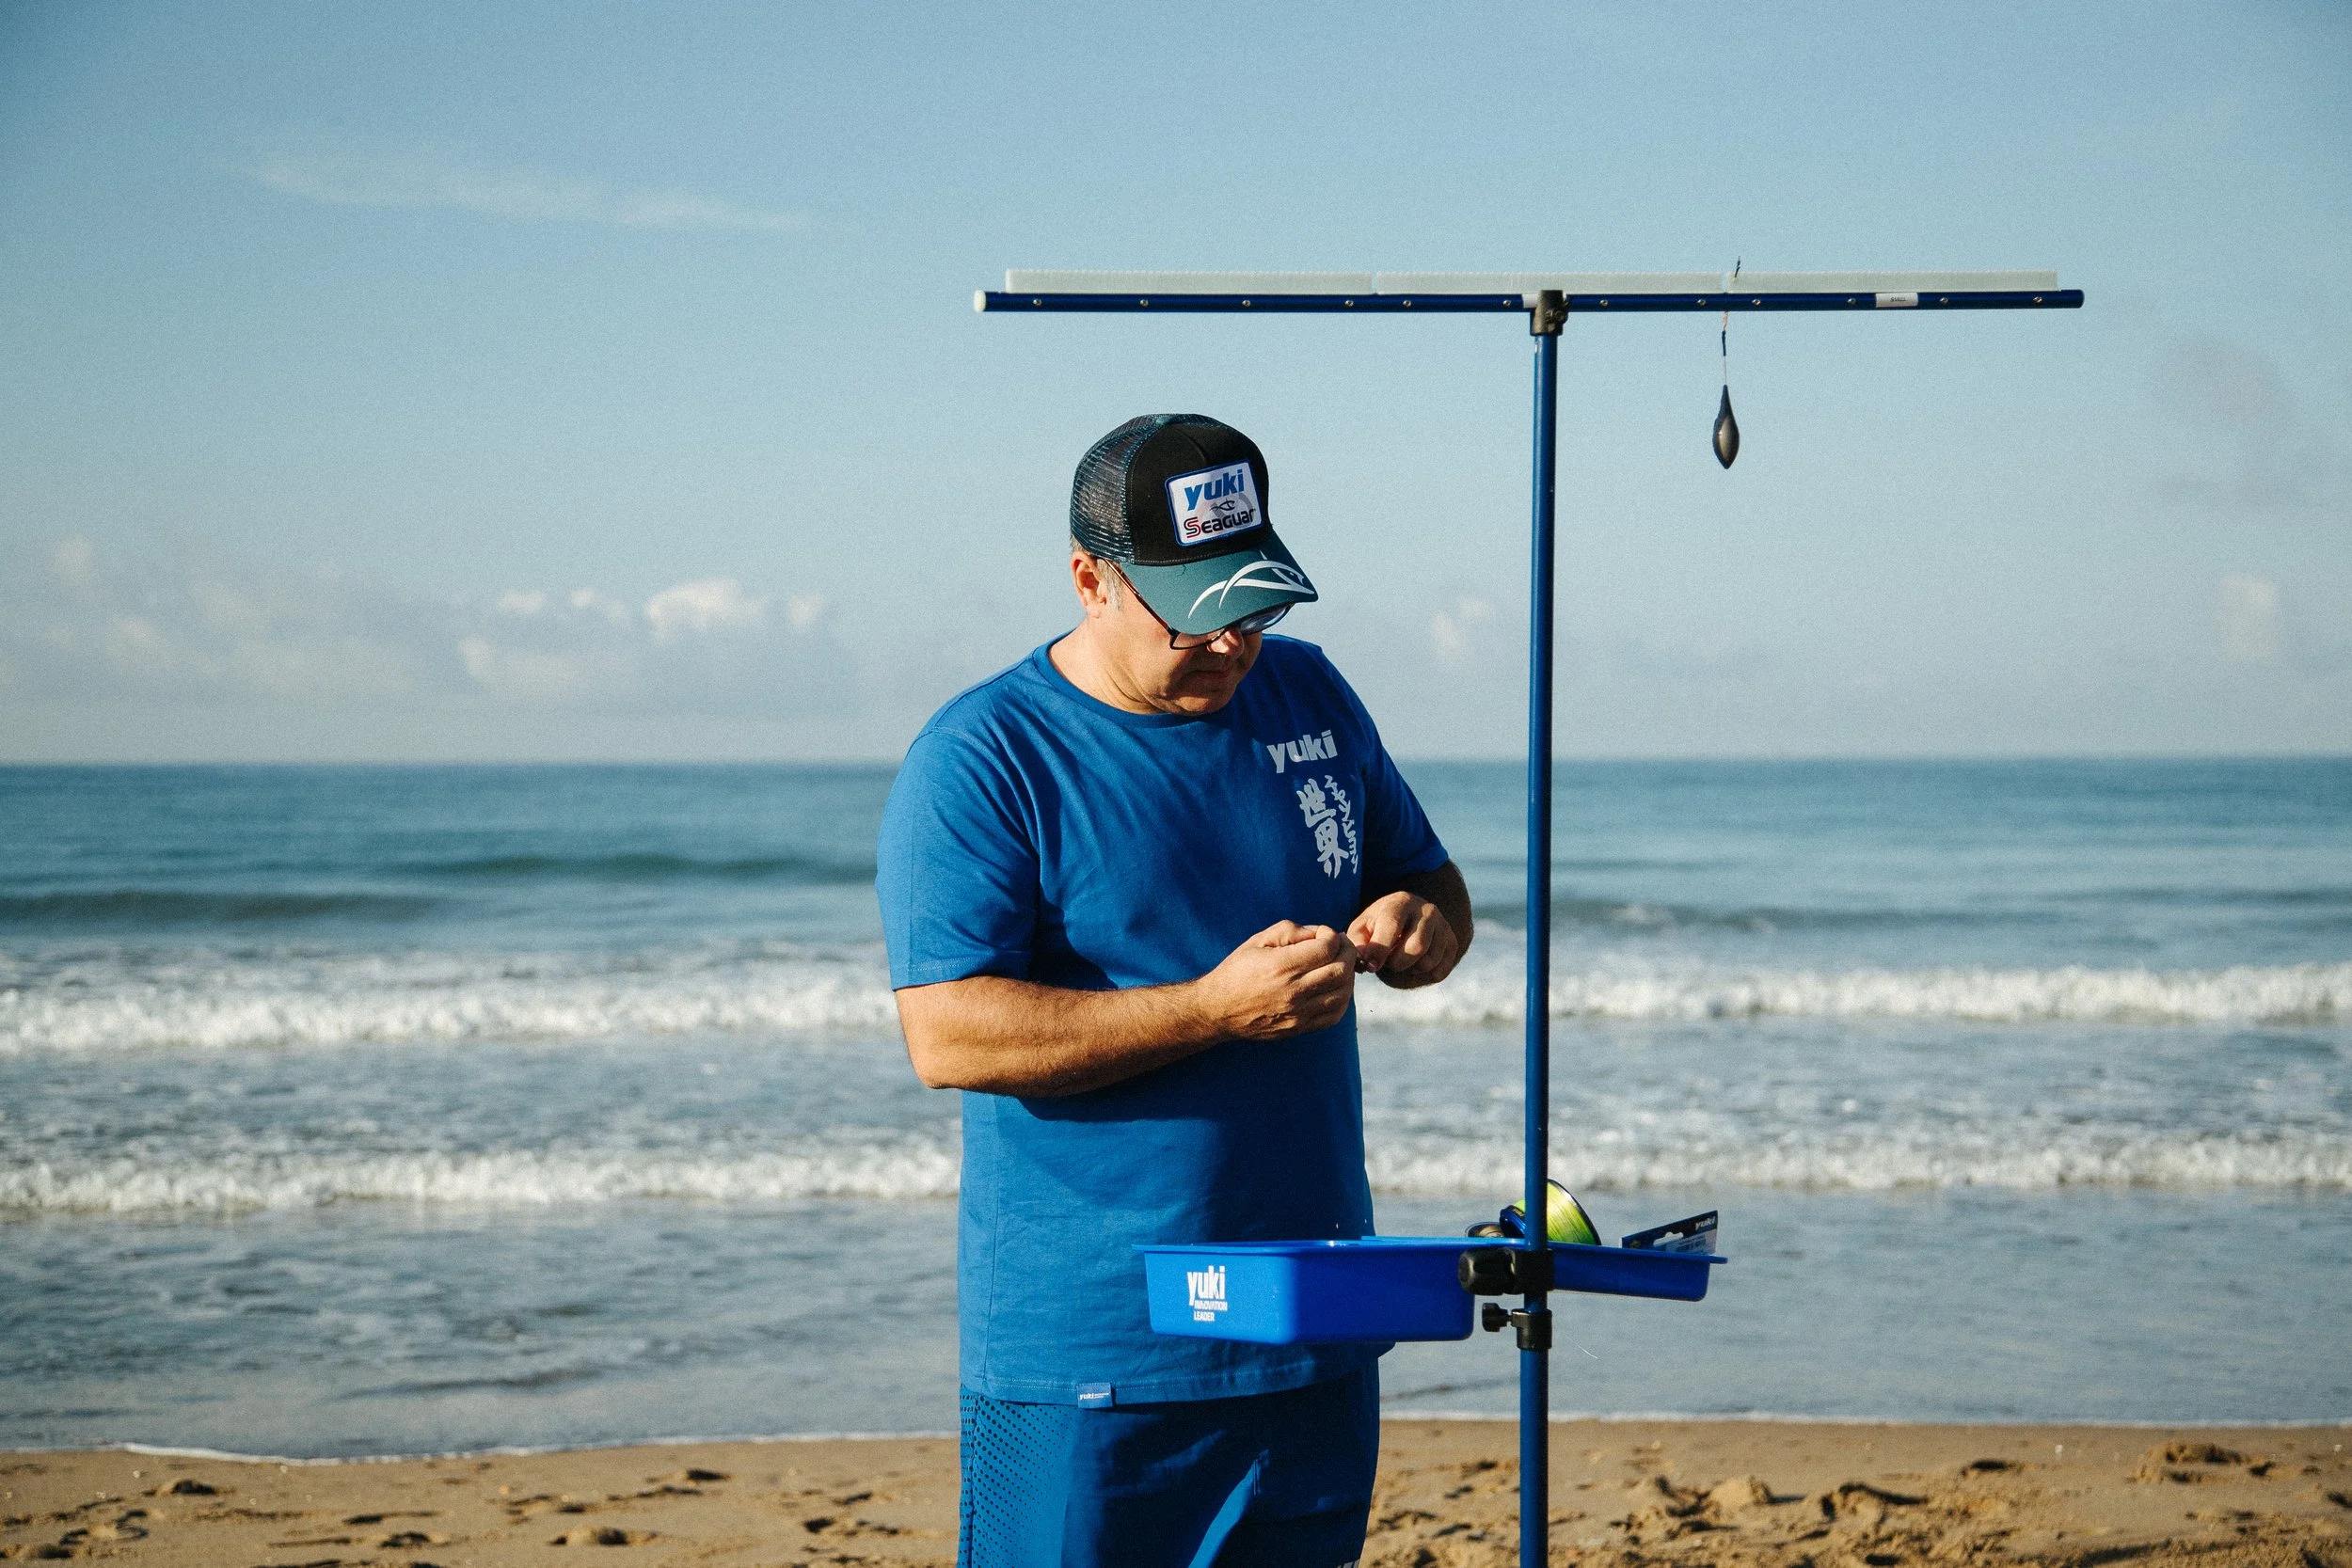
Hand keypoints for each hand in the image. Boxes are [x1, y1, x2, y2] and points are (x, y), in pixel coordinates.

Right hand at [1191, 921, 1358, 1040]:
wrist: (1219, 1010)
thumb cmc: (1237, 971)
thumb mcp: (1257, 941)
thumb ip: (1290, 931)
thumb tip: (1318, 933)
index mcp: (1281, 966)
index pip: (1327, 948)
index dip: (1332, 935)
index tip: (1325, 934)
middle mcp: (1293, 991)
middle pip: (1341, 970)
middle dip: (1348, 952)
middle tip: (1341, 946)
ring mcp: (1298, 1013)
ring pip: (1342, 993)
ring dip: (1348, 975)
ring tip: (1340, 965)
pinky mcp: (1299, 1027)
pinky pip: (1334, 1015)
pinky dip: (1343, 999)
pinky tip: (1335, 987)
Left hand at [1347, 892, 1460, 988]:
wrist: (1407, 918)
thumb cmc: (1379, 924)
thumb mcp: (1363, 927)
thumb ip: (1358, 942)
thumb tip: (1365, 960)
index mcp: (1401, 902)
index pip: (1393, 926)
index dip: (1380, 950)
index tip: (1371, 966)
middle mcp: (1427, 910)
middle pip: (1416, 947)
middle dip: (1397, 963)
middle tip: (1388, 961)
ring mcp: (1443, 926)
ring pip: (1429, 961)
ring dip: (1410, 969)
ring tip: (1401, 959)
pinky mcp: (1452, 942)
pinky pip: (1440, 971)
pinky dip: (1423, 976)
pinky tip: (1415, 964)